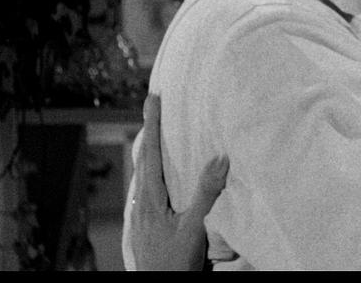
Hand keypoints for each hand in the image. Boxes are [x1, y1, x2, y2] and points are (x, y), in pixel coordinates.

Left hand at [129, 93, 227, 270]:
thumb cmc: (173, 264)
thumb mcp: (194, 228)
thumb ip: (207, 193)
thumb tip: (220, 157)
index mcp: (150, 198)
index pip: (151, 151)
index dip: (152, 122)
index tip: (154, 97)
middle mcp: (141, 203)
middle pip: (143, 159)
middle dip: (150, 131)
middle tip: (156, 107)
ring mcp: (140, 216)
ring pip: (144, 175)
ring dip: (152, 152)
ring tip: (160, 136)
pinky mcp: (145, 226)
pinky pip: (148, 190)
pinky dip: (154, 172)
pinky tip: (162, 179)